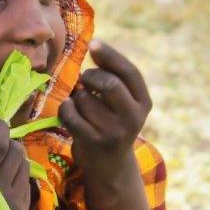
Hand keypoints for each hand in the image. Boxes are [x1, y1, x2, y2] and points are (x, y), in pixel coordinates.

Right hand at [0, 118, 30, 209]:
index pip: (0, 144)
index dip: (0, 127)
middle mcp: (0, 190)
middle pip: (17, 153)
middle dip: (8, 141)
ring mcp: (13, 204)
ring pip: (25, 167)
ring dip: (15, 156)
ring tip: (3, 157)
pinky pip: (27, 184)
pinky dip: (18, 174)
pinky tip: (5, 177)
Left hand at [58, 40, 151, 178]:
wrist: (110, 166)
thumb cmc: (113, 123)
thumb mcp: (124, 103)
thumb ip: (114, 77)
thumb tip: (95, 46)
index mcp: (144, 103)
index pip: (130, 73)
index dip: (110, 55)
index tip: (93, 43)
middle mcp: (133, 118)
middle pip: (109, 84)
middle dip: (91, 77)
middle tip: (85, 80)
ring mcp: (113, 132)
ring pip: (84, 98)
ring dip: (76, 96)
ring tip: (81, 106)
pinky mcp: (93, 143)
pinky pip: (70, 113)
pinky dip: (65, 109)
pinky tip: (71, 115)